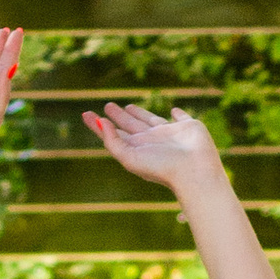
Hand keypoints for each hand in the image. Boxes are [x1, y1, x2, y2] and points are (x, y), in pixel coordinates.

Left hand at [83, 99, 227, 199]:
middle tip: (108, 106)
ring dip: (139, 113)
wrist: (193, 172)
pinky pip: (181, 117)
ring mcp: (169, 134)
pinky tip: (174, 110)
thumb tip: (100, 122)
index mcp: (136, 148)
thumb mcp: (129, 157)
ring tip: (128, 106)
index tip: (85, 114)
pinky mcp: (188, 127)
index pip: (113, 134)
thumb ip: (112, 141)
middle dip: (118, 116)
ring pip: (150, 120)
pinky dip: (178, 114)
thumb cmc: (161, 168)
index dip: (98, 125)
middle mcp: (151, 141)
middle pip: (129, 125)